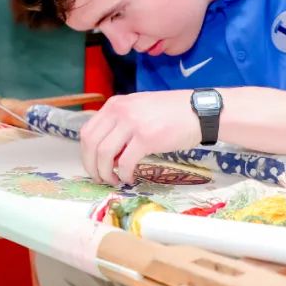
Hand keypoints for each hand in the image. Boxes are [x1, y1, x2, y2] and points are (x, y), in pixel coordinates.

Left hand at [79, 91, 199, 184]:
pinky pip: (125, 162)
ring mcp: (132, 123)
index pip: (88, 131)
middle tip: (100, 179)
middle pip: (91, 143)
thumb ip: (120, 125)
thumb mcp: (139, 110)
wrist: (199, 112)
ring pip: (104, 154)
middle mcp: (119, 111)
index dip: (86, 153)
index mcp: (115, 104)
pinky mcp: (146, 138)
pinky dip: (124, 174)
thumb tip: (108, 153)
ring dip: (105, 172)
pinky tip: (129, 179)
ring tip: (114, 181)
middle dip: (92, 166)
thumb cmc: (171, 113)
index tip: (93, 166)